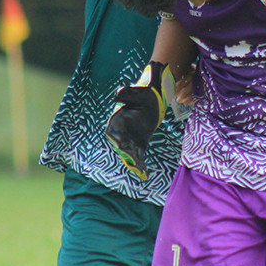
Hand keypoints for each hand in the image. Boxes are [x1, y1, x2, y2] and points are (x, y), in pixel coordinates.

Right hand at [105, 62, 169, 179]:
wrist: (154, 99)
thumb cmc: (143, 93)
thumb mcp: (137, 92)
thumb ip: (127, 93)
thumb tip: (117, 94)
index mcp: (116, 120)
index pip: (112, 132)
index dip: (115, 139)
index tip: (120, 144)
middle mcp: (121, 132)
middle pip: (121, 145)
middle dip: (126, 154)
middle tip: (134, 161)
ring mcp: (130, 139)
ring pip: (129, 153)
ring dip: (134, 162)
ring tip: (141, 170)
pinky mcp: (139, 143)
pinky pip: (138, 155)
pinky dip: (141, 164)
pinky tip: (145, 174)